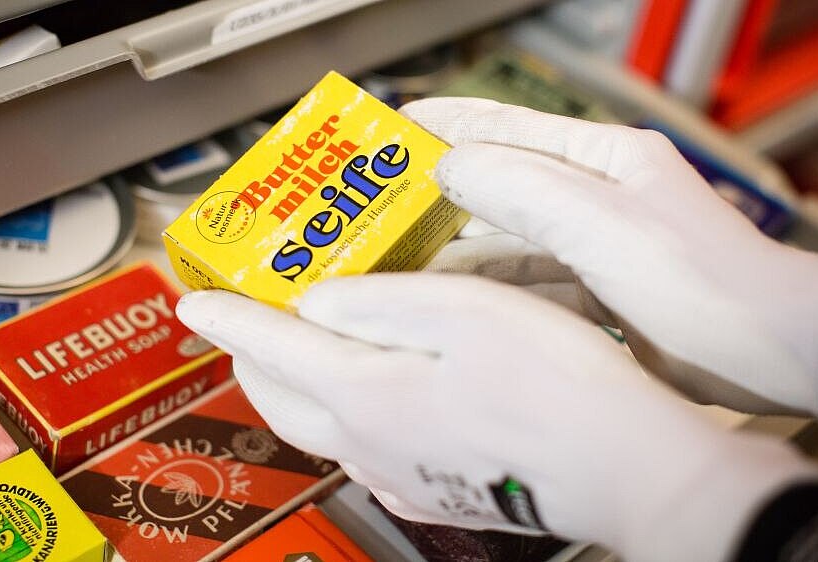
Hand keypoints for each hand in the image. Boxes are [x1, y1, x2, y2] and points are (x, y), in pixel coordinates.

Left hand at [176, 274, 817, 561]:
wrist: (623, 471)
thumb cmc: (556, 390)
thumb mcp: (466, 313)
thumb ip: (380, 303)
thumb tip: (321, 302)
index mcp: (366, 393)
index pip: (269, 347)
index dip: (227, 317)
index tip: (194, 300)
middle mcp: (369, 442)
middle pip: (278, 397)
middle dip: (250, 354)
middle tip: (245, 317)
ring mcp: (400, 472)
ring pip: (315, 425)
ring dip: (293, 383)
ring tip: (300, 345)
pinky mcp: (433, 487)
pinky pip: (359, 449)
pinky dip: (339, 414)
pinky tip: (366, 398)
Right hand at [403, 97, 817, 430]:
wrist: (769, 351)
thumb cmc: (704, 282)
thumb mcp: (600, 223)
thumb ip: (521, 187)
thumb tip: (450, 163)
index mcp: (603, 157)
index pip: (505, 129)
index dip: (443, 127)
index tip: (390, 131)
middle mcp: (599, 195)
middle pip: (501, 186)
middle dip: (441, 196)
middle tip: (382, 209)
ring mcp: (600, 244)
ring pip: (511, 240)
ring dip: (461, 249)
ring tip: (403, 260)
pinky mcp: (603, 289)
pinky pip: (533, 281)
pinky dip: (496, 289)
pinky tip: (459, 300)